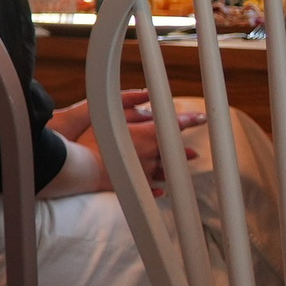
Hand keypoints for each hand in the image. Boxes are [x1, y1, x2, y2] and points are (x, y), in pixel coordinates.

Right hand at [48, 92, 198, 192]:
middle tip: (193, 153)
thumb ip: (132, 104)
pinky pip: (152, 186)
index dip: (190, 120)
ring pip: (165, 170)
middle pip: (173, 150)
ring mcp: (147, 170)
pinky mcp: (138, 183)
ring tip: (180, 172)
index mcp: (149, 134)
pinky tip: (162, 190)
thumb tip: (148, 95)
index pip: (174, 124)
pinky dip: (158, 188)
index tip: (201, 118)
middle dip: (183, 150)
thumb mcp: (111, 115)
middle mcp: (153, 153)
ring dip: (173, 169)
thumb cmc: (94, 140)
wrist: (84, 168)